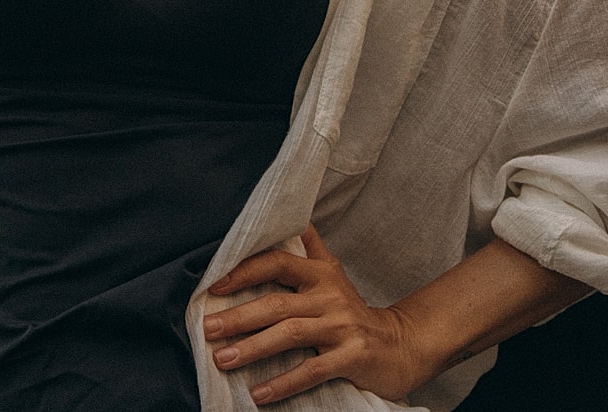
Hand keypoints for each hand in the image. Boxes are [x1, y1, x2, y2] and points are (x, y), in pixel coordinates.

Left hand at [201, 224, 426, 404]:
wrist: (400, 344)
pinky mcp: (352, 357)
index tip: (214, 288)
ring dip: (252, 348)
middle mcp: (329, 296)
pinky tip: (259, 392)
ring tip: (223, 359)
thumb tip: (291, 216)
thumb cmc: (354, 311)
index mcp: (320, 273)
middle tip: (207, 329)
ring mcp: (341, 326)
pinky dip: (283, 382)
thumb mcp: (333, 273)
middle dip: (238, 317)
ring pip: (289, 334)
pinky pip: (312, 370)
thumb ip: (310, 246)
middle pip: (277, 303)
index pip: (276, 263)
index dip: (244, 272)